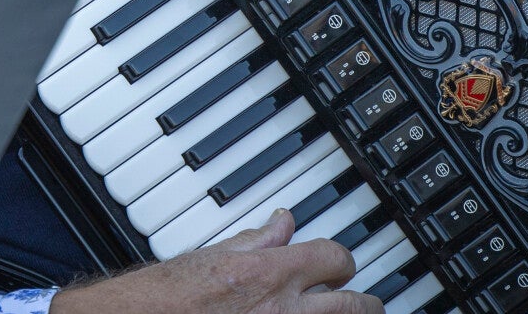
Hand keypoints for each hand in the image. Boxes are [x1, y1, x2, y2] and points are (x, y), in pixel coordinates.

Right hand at [49, 208, 383, 313]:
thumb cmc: (162, 298)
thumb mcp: (211, 257)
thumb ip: (256, 241)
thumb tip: (283, 222)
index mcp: (271, 274)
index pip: (335, 257)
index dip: (340, 260)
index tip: (339, 265)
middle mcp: (283, 311)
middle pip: (355, 306)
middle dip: (364, 303)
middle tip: (366, 303)